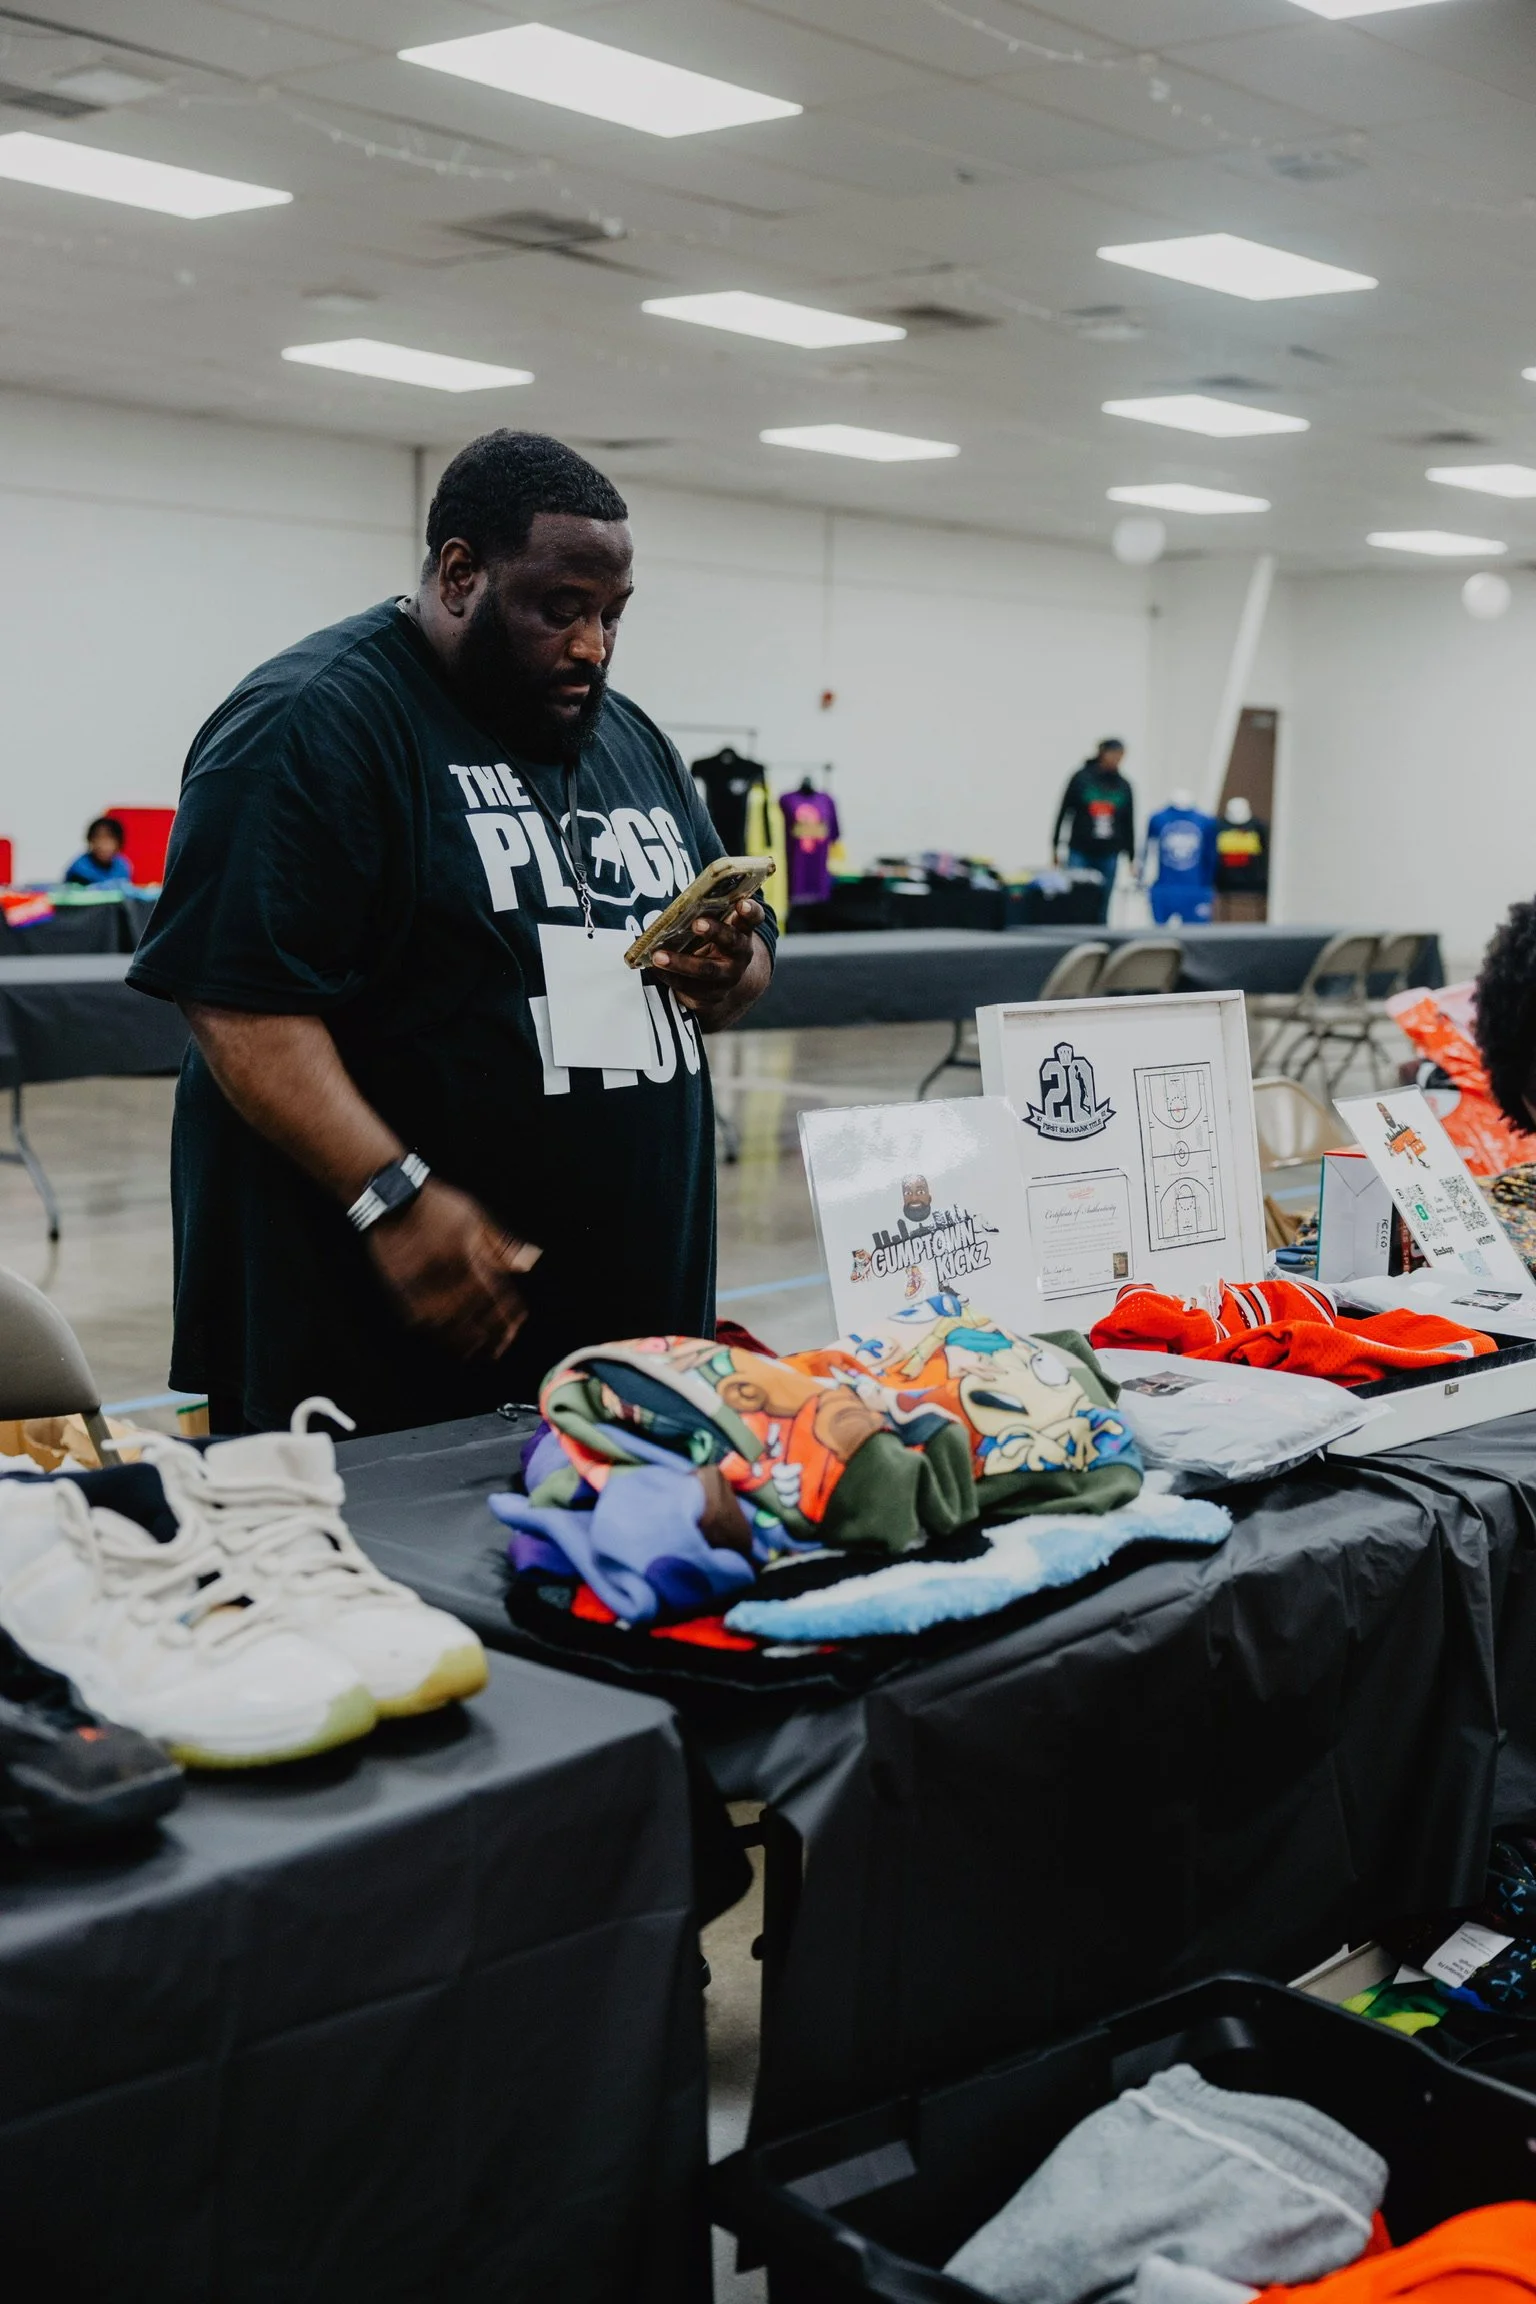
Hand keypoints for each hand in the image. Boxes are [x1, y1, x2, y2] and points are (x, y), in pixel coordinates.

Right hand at [366, 1178, 540, 1360]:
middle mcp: (447, 1276)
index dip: (508, 1316)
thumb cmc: (438, 1206)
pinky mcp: (401, 1289)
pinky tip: (444, 1340)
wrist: (393, 1199)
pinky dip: (435, 1332)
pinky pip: (420, 1319)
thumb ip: (503, 1245)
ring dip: (465, 1341)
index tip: (516, 1328)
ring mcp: (422, 1285)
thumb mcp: (476, 1218)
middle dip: (490, 1335)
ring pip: (447, 1323)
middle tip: (500, 1349)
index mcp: (469, 1258)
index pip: (496, 1296)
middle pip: (474, 1316)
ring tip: (476, 1353)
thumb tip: (531, 1262)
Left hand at [650, 898, 767, 1024]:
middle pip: (731, 942)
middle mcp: (740, 955)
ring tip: (658, 956)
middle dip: (714, 932)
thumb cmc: (714, 945)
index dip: (749, 911)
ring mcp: (728, 977)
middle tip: (696, 924)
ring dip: (681, 963)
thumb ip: (709, 916)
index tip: (741, 904)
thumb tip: (678, 905)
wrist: (722, 983)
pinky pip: (688, 987)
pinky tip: (654, 968)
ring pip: (707, 970)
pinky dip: (669, 976)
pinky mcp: (711, 996)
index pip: (752, 919)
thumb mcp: (718, 929)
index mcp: (742, 932)